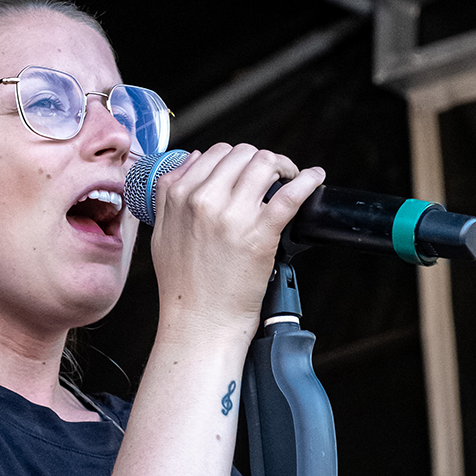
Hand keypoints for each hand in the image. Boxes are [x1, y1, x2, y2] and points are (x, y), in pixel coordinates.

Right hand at [150, 143, 324, 335]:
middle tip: (272, 175)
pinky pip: (291, 194)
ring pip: (265, 164)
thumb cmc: (183, 286)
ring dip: (283, 166)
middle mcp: (204, 200)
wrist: (200, 321)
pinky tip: (314, 178)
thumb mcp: (161, 233)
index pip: (215, 153)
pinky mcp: (260, 233)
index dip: (236, 158)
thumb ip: (170, 192)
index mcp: (178, 196)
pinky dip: (307, 180)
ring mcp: (233, 215)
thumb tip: (194, 159)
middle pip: (243, 154)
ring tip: (290, 178)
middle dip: (261, 160)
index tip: (248, 170)